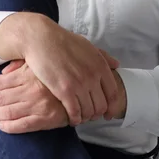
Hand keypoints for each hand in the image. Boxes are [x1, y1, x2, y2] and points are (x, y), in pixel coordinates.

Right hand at [0, 13, 120, 126]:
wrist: (42, 39)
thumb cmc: (63, 41)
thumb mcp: (87, 45)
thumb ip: (103, 56)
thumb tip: (116, 65)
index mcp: (100, 65)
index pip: (113, 93)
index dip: (112, 107)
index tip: (108, 113)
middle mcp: (93, 76)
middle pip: (102, 105)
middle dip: (97, 114)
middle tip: (91, 116)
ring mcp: (79, 84)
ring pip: (89, 111)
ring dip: (86, 117)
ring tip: (81, 117)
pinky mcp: (64, 91)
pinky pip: (75, 112)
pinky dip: (75, 118)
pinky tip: (72, 118)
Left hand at [0, 60, 68, 132]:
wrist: (79, 90)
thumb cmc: (57, 76)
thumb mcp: (39, 64)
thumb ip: (20, 65)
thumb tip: (3, 72)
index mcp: (29, 75)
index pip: (1, 83)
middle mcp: (32, 90)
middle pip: (1, 98)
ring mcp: (38, 106)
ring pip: (8, 112)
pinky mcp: (45, 119)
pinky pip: (22, 125)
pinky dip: (9, 126)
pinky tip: (1, 125)